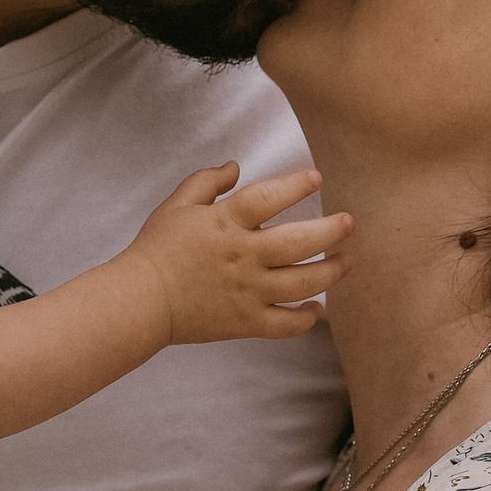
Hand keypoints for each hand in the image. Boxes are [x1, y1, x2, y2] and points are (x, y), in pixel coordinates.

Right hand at [124, 161, 348, 346]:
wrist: (141, 301)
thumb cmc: (156, 250)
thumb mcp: (177, 205)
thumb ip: (207, 181)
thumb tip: (235, 166)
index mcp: (227, 223)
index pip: (270, 197)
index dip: (296, 185)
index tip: (316, 178)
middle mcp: (245, 256)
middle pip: (300, 242)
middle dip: (331, 231)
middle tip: (349, 223)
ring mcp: (248, 292)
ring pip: (303, 283)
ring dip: (331, 272)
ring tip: (346, 261)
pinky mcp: (246, 322)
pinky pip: (286, 324)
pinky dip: (306, 319)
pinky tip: (318, 308)